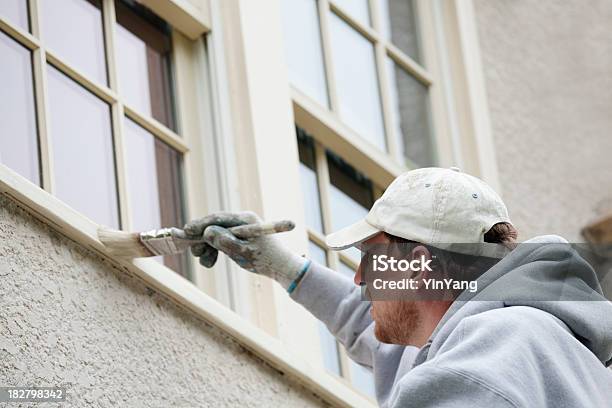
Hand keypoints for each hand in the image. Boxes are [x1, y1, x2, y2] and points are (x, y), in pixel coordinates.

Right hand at [184, 212, 308, 289]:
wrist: (280, 267)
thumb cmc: (265, 259)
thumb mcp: (243, 252)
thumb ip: (225, 242)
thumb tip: (207, 232)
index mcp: (245, 219)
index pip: (218, 218)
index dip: (200, 224)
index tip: (186, 231)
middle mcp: (241, 220)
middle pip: (213, 226)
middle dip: (202, 240)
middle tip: (195, 253)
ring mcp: (238, 228)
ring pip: (214, 235)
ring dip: (206, 248)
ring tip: (206, 262)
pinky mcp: (237, 236)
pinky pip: (219, 241)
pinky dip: (213, 251)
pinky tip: (210, 262)